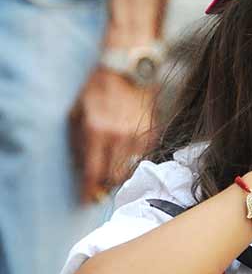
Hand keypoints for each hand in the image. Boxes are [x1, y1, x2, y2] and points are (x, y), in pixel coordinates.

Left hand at [69, 67, 157, 203]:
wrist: (128, 72)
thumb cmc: (97, 91)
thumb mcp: (77, 113)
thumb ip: (77, 142)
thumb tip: (80, 170)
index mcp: (96, 131)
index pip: (92, 172)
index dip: (88, 191)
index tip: (85, 201)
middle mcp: (118, 136)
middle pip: (112, 177)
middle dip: (104, 185)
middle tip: (98, 188)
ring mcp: (137, 136)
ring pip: (129, 171)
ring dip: (118, 176)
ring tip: (111, 173)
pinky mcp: (152, 134)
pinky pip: (142, 159)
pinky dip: (132, 163)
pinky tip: (125, 158)